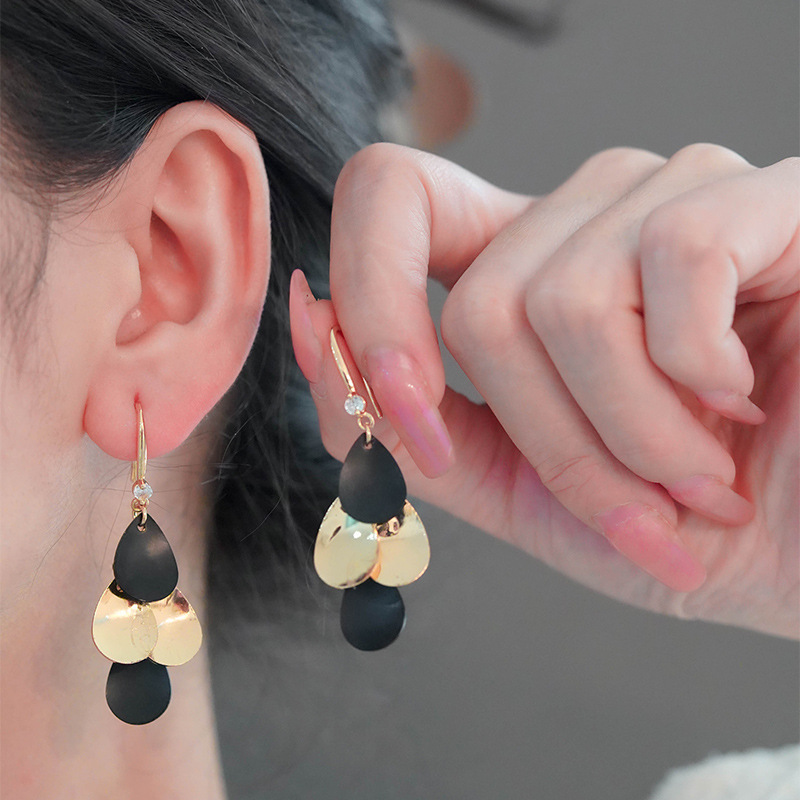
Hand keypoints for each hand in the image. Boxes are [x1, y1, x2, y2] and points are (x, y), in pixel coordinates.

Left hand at [290, 143, 798, 637]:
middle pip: (478, 301)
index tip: (396, 409)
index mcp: (525, 270)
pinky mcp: (766, 200)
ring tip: (701, 475)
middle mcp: (588, 216)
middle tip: (635, 505)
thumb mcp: (531, 496)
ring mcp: (674, 194)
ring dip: (634, 440)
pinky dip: (700, 381)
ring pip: (564, 302)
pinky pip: (673, 265)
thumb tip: (318, 341)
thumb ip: (422, 433)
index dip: (370, 300)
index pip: (392, 200)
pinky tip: (747, 399)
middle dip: (551, 445)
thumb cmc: (693, 524)